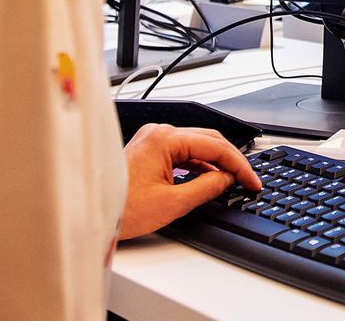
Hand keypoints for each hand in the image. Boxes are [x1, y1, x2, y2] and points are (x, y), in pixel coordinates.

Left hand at [117, 124, 263, 240]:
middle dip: (231, 160)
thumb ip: (206, 187)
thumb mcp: (172, 203)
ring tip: (232, 180)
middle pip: (208, 139)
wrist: (91, 213)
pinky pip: (183, 151)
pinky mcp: (149, 149)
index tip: (252, 181)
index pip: (215, 146)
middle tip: (248, 180)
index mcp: (164, 138)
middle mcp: (158, 132)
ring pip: (197, 145)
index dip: (239, 165)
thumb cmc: (121, 209)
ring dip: (216, 162)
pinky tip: (210, 177)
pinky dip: (199, 164)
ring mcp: (152, 139)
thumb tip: (227, 178)